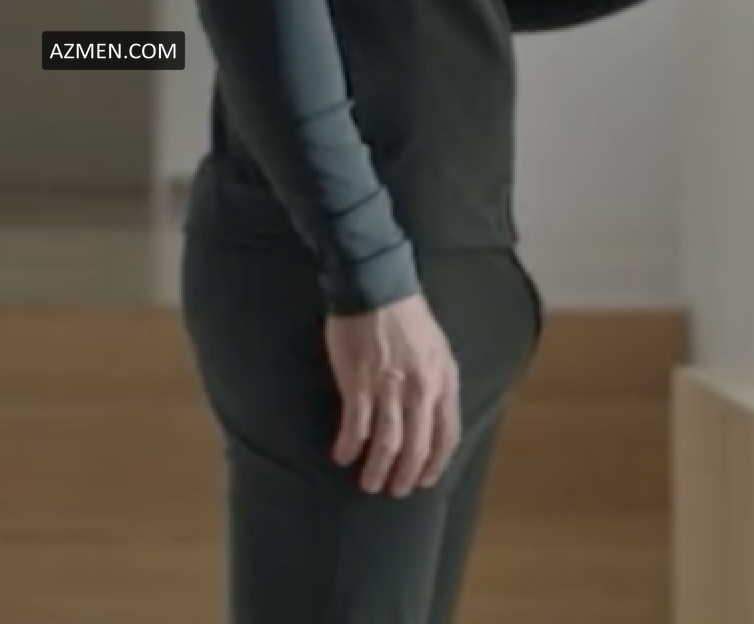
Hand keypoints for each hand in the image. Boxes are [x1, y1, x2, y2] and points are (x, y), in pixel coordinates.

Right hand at [325, 293, 460, 497]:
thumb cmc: (409, 317)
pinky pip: (356, 426)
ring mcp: (390, 389)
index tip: (425, 480)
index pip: (446, 436)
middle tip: (395, 490)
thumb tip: (430, 415)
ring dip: (377, 469)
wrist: (377, 290)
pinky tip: (342, 455)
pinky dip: (349, 446)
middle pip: (417, 447)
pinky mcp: (359, 385)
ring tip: (369, 483)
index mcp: (444, 382)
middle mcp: (421, 391)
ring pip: (387, 444)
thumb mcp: (438, 350)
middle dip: (406, 475)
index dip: (436, 463)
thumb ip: (437, 383)